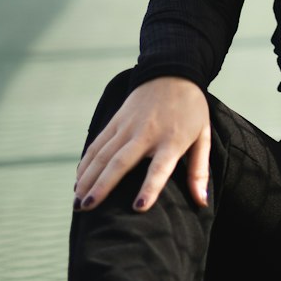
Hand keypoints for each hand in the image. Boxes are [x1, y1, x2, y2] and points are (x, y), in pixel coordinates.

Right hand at [74, 78, 210, 211]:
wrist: (172, 72)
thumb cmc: (191, 109)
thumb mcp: (203, 136)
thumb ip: (199, 170)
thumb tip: (202, 203)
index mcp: (172, 140)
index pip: (160, 167)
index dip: (150, 187)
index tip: (138, 207)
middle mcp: (146, 133)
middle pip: (121, 162)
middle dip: (102, 186)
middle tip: (87, 208)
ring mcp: (128, 126)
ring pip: (103, 154)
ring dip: (88, 178)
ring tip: (77, 203)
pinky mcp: (116, 121)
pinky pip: (98, 144)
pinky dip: (86, 163)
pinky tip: (78, 181)